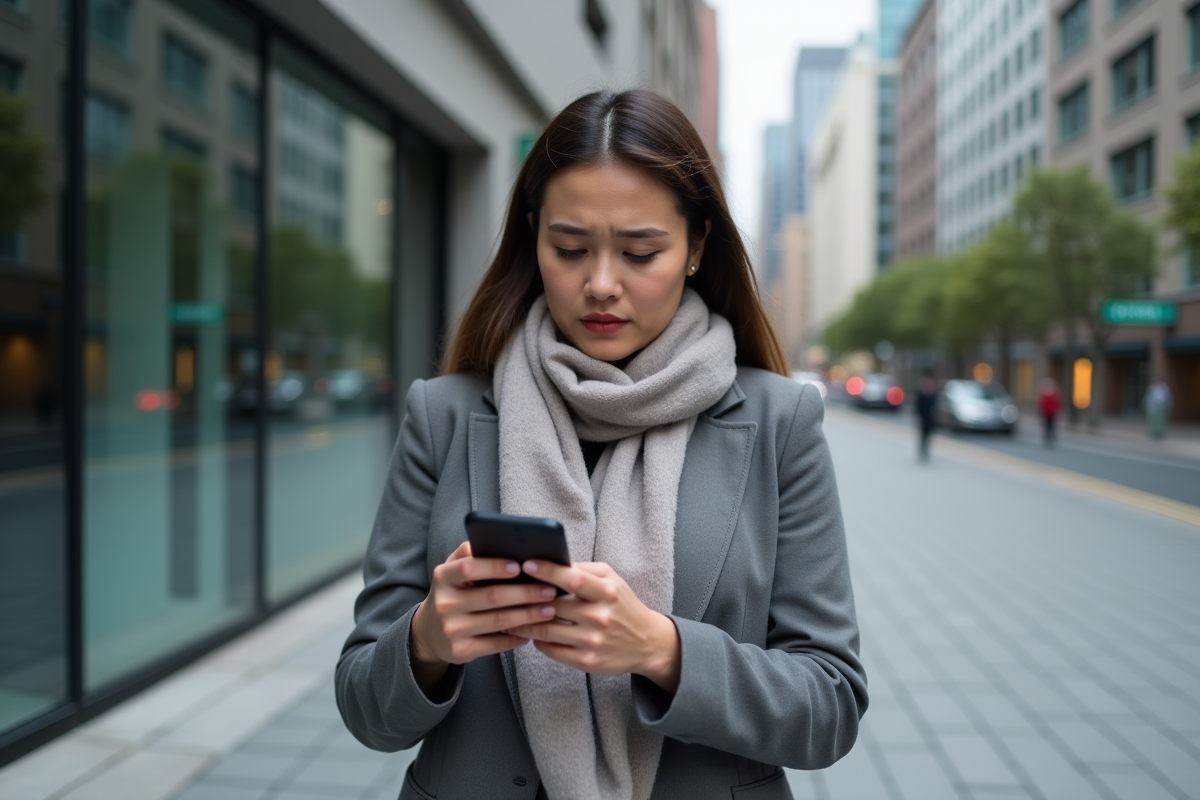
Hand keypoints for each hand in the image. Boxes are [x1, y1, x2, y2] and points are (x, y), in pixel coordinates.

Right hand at [409, 542, 558, 696]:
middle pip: (491, 597)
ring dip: (528, 615)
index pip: (468, 568)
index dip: (494, 566)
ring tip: (549, 609)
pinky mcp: (461, 651)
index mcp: (443, 577)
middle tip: (549, 590)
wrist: (430, 633)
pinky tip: (533, 630)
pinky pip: (496, 644)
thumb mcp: (452, 571)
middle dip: (525, 593)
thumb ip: (468, 554)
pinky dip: (517, 636)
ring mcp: (452, 629)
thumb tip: (494, 539)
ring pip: (498, 621)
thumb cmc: (452, 593)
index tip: (519, 565)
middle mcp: (445, 603)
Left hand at [507, 560, 681, 692]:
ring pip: (546, 630)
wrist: (647, 642)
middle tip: (506, 592)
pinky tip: (531, 633)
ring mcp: (593, 641)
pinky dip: (537, 640)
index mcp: (607, 592)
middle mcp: (600, 617)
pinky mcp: (587, 662)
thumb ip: (585, 570)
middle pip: (552, 606)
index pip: (573, 579)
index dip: (548, 571)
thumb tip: (552, 563)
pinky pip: (551, 650)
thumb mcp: (612, 580)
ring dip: (524, 622)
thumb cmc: (622, 605)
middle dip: (526, 599)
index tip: (526, 564)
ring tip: (510, 614)